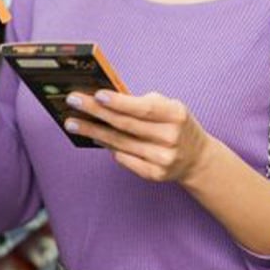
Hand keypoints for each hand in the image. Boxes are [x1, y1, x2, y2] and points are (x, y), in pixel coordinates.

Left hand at [64, 90, 215, 182]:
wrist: (197, 158)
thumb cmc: (176, 125)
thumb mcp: (169, 107)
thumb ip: (142, 102)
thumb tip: (105, 98)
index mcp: (176, 115)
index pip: (143, 108)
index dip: (119, 102)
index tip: (97, 94)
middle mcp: (170, 138)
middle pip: (126, 125)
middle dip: (96, 112)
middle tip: (73, 102)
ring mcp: (163, 159)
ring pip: (120, 143)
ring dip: (93, 131)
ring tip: (72, 122)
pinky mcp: (155, 175)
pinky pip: (124, 159)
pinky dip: (107, 147)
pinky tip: (93, 136)